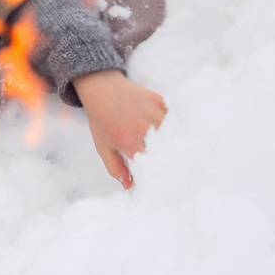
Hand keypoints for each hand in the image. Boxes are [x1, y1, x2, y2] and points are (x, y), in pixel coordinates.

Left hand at [74, 68, 166, 188]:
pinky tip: (169, 129)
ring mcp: (152, 113)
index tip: (160, 176)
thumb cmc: (102, 120)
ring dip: (171, 140)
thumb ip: (116, 167)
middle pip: (165, 151)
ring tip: (170, 146)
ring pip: (172, 134)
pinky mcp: (159, 101)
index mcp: (129, 142)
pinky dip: (173, 125)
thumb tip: (130, 185)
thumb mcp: (103, 146)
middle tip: (173, 165)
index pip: (150, 165)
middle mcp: (143, 128)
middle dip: (168, 158)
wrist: (102, 89)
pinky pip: (173, 118)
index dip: (156, 171)